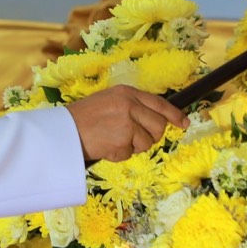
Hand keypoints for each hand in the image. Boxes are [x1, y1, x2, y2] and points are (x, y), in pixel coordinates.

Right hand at [64, 86, 188, 162]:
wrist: (62, 131)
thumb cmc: (82, 118)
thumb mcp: (108, 102)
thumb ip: (131, 107)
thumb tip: (156, 121)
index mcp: (126, 93)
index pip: (158, 103)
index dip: (174, 114)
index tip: (184, 123)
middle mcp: (129, 105)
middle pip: (158, 126)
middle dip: (150, 136)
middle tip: (134, 139)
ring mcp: (127, 123)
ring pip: (147, 142)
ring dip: (133, 147)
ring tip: (113, 141)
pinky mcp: (122, 140)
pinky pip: (131, 153)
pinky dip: (119, 155)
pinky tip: (105, 147)